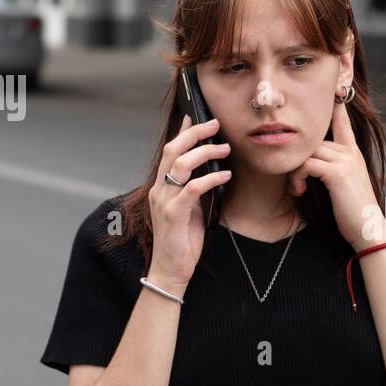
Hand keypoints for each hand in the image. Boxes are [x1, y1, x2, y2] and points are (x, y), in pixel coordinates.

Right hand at [146, 114, 231, 292]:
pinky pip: (193, 188)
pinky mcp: (173, 214)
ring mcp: (164, 201)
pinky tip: (225, 175)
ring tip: (224, 148)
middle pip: (173, 150)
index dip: (182, 131)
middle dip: (194, 133)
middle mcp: (159, 190)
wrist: (171, 270)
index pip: (170, 151)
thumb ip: (195, 189)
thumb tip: (211, 171)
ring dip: (204, 152)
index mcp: (162, 187)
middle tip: (214, 124)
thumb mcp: (190, 209)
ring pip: (181, 164)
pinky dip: (211, 178)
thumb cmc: (182, 241)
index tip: (195, 115)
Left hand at [289, 102, 385, 249]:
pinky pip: (307, 164)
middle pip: (313, 139)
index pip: (342, 122)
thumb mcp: (344, 186)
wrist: (369, 231)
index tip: (334, 91)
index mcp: (353, 153)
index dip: (336, 107)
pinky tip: (299, 191)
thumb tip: (312, 166)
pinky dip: (298, 177)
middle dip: (298, 157)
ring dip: (295, 170)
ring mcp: (345, 160)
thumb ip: (332, 170)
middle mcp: (350, 152)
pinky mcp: (337, 173)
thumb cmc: (354, 213)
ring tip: (297, 188)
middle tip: (294, 181)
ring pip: (308, 152)